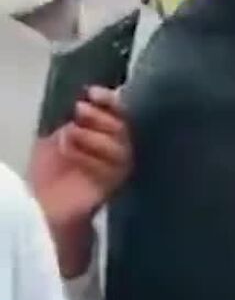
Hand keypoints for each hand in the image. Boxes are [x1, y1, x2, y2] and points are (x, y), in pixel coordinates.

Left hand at [29, 87, 131, 276]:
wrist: (44, 207)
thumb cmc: (49, 172)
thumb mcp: (61, 136)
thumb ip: (79, 122)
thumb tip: (89, 102)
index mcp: (109, 136)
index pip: (122, 114)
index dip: (111, 102)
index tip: (93, 92)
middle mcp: (120, 151)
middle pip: (125, 128)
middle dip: (101, 117)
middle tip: (79, 112)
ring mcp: (120, 169)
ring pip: (121, 146)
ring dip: (93, 136)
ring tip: (69, 136)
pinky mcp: (115, 185)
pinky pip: (112, 167)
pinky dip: (88, 156)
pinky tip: (69, 152)